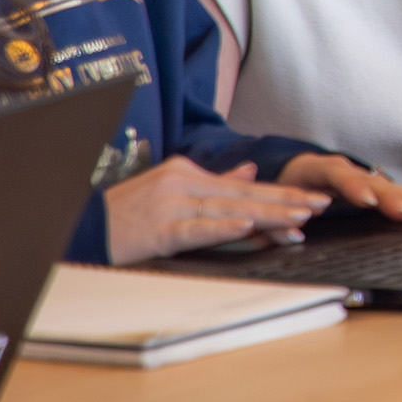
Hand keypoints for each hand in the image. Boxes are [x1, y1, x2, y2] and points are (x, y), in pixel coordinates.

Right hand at [104, 158, 328, 263]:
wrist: (80, 228)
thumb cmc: (126, 216)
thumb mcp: (170, 192)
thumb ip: (213, 184)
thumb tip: (249, 171)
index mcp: (187, 174)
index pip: (245, 186)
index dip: (281, 192)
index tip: (314, 198)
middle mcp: (182, 183)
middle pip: (244, 194)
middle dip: (286, 201)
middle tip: (321, 204)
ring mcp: (170, 205)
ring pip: (229, 211)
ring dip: (267, 216)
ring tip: (299, 220)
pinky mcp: (158, 228)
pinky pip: (197, 228)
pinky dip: (224, 228)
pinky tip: (249, 229)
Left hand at [280, 153, 401, 222]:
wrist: (289, 176)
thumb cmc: (282, 193)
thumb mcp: (276, 203)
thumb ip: (283, 215)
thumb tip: (296, 224)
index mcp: (317, 170)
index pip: (338, 176)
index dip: (354, 187)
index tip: (368, 200)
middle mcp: (346, 171)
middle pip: (372, 183)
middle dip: (392, 199)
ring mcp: (363, 179)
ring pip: (390, 188)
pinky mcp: (374, 191)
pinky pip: (397, 195)